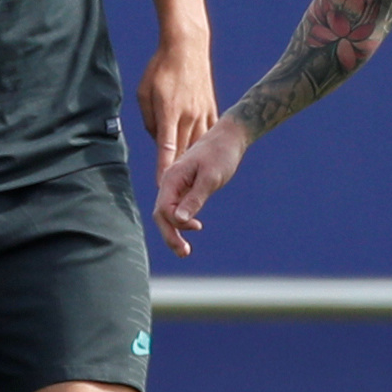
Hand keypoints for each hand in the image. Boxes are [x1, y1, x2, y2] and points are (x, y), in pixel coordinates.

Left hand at [135, 37, 216, 180]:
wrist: (187, 46)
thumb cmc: (160, 67)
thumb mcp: (144, 91)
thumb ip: (149, 119)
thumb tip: (155, 137)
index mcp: (169, 112)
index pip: (166, 147)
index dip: (163, 168)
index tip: (162, 185)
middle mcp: (188, 116)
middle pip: (184, 151)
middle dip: (179, 172)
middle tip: (175, 191)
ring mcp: (202, 112)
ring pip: (198, 144)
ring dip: (193, 162)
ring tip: (190, 181)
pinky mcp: (211, 108)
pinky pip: (208, 133)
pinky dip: (204, 146)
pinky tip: (204, 158)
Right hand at [152, 117, 248, 258]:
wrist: (229, 137)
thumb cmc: (221, 154)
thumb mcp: (211, 178)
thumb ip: (194, 198)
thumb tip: (177, 220)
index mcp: (172, 178)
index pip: (163, 209)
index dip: (176, 224)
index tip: (198, 227)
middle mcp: (170, 182)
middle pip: (161, 215)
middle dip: (170, 235)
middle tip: (184, 253)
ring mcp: (177, 185)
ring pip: (168, 213)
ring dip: (174, 232)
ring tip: (185, 251)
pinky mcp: (186, 187)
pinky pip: (177, 207)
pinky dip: (182, 221)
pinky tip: (193, 228)